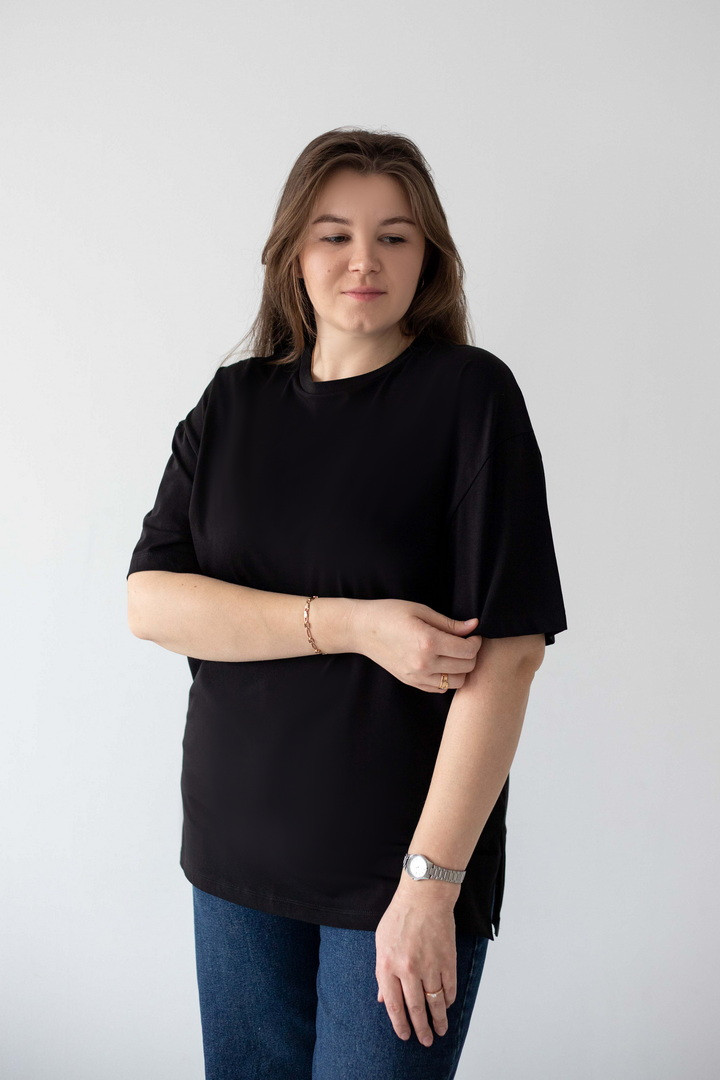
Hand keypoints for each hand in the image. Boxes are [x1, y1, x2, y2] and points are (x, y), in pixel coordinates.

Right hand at [350, 598, 481, 691]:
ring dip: (462, 669)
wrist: (361, 629)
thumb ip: (449, 623)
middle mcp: (424, 663)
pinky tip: (442, 664)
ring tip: (455, 654)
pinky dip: (447, 678)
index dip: (476, 641)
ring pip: (457, 682)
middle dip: (472, 654)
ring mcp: (417, 676)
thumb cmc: (390, 613)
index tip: (473, 634)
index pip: (468, 650)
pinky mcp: (411, 682)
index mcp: (428, 642)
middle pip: (466, 667)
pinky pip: (441, 688)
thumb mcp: (421, 610)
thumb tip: (474, 626)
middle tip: (465, 642)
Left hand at [375, 878, 460, 1044]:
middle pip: (415, 1008)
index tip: (405, 1035)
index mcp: (387, 965)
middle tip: (425, 1041)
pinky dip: (448, 1000)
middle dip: (421, 1029)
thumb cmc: (400, 916)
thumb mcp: (381, 942)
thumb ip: (382, 973)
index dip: (400, 1024)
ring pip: (435, 1002)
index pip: (394, 1005)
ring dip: (438, 1020)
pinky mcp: (447, 961)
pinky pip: (449, 988)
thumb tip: (383, 999)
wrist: (424, 896)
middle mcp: (407, 969)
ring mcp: (429, 966)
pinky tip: (447, 1005)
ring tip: (440, 1031)